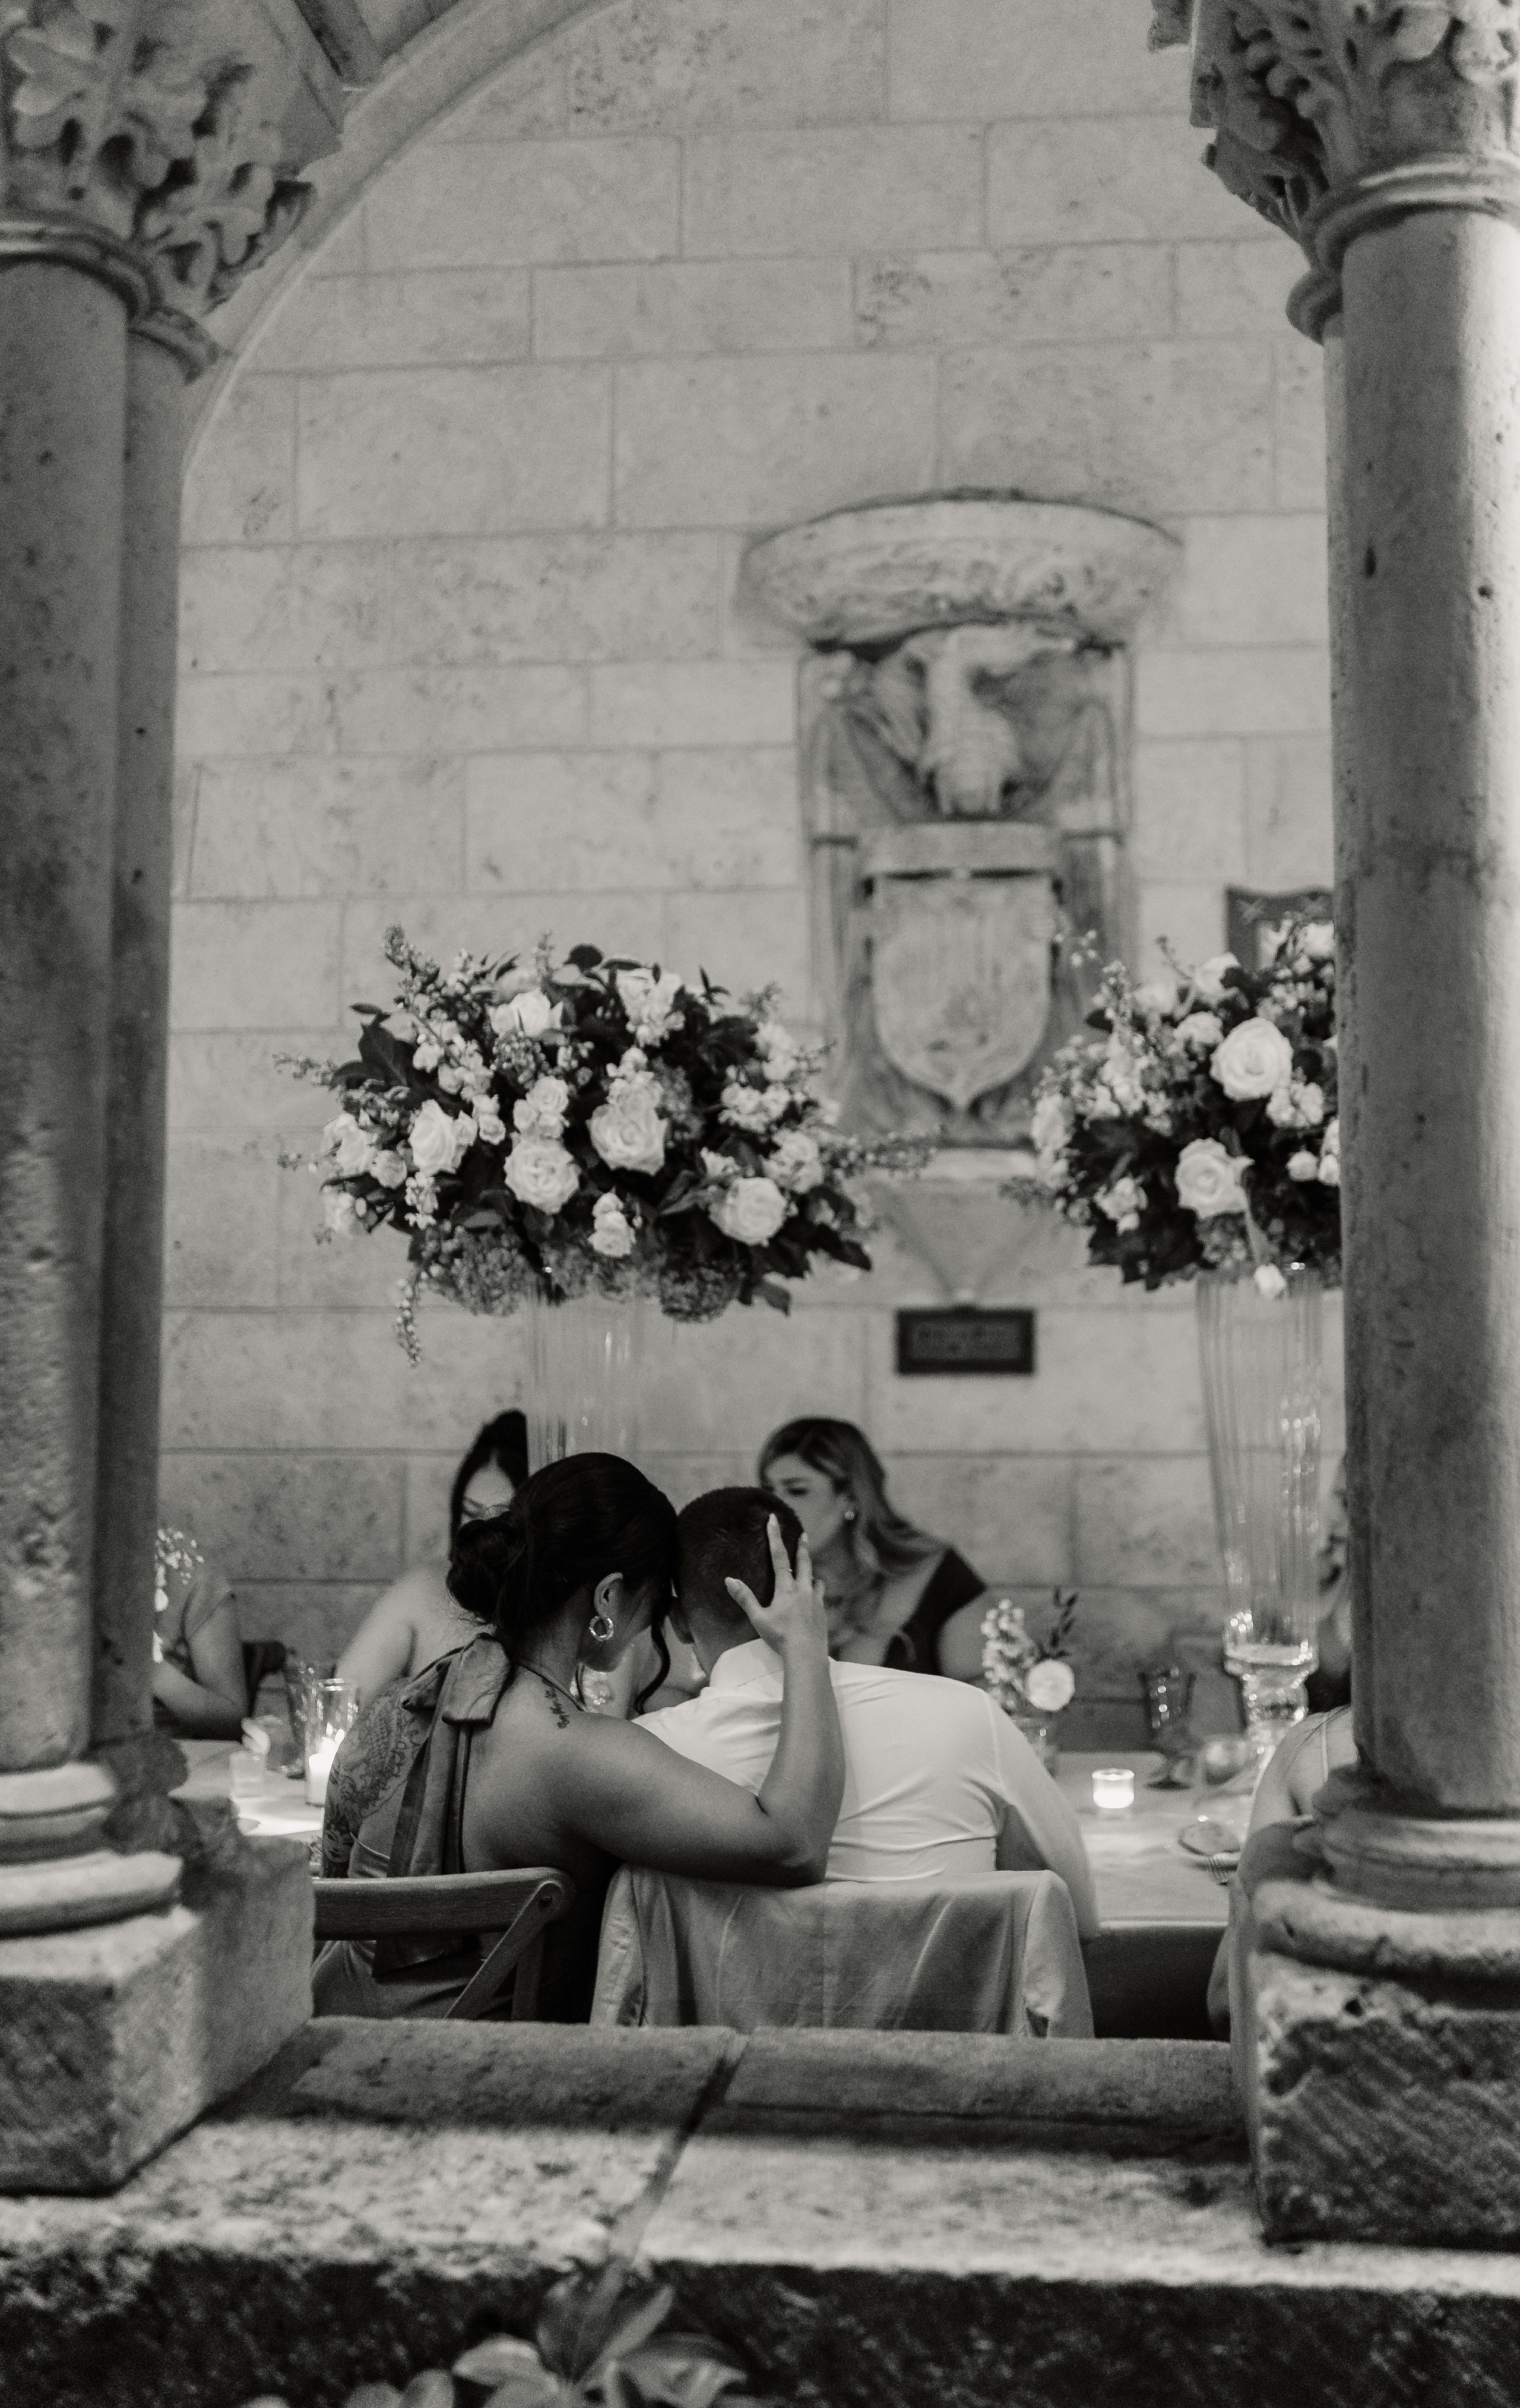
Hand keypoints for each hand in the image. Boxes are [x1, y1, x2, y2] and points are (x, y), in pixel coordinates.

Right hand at [725, 1518, 827, 1658]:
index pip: (779, 1557)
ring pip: (815, 1580)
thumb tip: (729, 1580)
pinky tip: (814, 1598)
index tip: (774, 1520)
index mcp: (786, 1589)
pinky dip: (816, 1592)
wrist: (807, 1654)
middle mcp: (803, 1590)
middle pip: (804, 1563)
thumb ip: (745, 1598)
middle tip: (803, 1535)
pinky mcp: (823, 1612)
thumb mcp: (758, 1618)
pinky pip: (820, 1596)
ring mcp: (816, 1600)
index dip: (775, 1537)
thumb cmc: (780, 1637)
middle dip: (802, 1548)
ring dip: (811, 1573)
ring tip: (810, 1573)